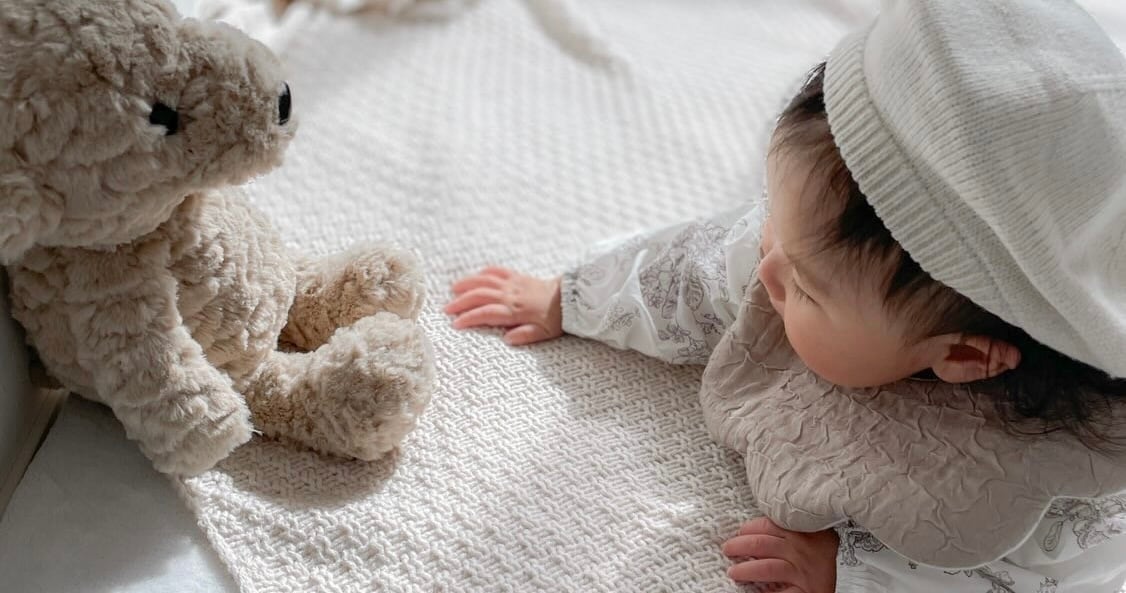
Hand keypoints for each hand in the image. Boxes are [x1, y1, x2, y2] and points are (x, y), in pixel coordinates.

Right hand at [445, 267, 563, 344]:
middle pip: (480, 295)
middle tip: (446, 309)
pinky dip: (485, 272)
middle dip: (461, 302)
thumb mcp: (545, 333)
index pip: (486, 313)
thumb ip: (525, 335)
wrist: (572, 297)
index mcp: (515, 311)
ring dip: (467, 284)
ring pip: (485, 280)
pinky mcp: (518, 277)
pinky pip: (498, 271)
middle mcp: (511, 295)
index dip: (469, 317)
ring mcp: (513, 284)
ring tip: (453, 290)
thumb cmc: (558, 318)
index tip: (456, 324)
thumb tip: (506, 339)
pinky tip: (476, 276)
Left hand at [722, 517, 838, 592]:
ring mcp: (802, 571)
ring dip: (746, 570)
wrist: (851, 579)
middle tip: (728, 550)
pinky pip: (779, 592)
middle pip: (762, 544)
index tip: (739, 532)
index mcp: (802, 532)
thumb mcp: (812, 535)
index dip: (749, 528)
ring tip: (733, 573)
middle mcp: (802, 550)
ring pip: (767, 567)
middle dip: (740, 546)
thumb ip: (789, 529)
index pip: (768, 525)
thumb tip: (754, 529)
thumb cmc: (825, 555)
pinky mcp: (804, 591)